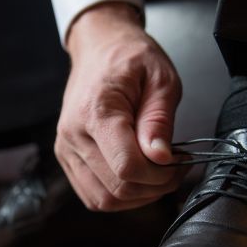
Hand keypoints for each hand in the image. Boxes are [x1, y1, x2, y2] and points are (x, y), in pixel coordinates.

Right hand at [56, 2, 186, 210]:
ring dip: (138, 196)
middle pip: (117, 188)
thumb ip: (159, 120)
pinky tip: (138, 177)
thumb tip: (161, 158)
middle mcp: (73, 135)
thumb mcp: (160, 78)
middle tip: (175, 167)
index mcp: (96, 112)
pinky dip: (120, 196)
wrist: (99, 47)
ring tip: (157, 173)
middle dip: (154, 187)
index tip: (180, 160)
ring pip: (104, 199)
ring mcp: (66, 149)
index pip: (127, 167)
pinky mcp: (68, 159)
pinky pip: (94, 195)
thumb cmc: (130, 58)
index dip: (160, 175)